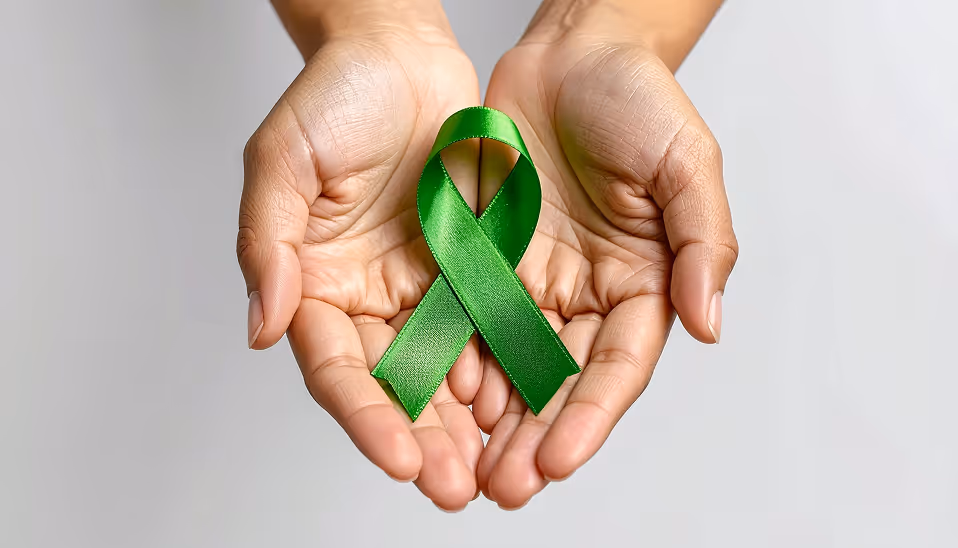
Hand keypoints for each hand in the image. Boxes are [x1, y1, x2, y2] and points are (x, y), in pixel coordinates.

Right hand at [237, 8, 484, 510]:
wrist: (399, 52)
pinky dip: (506, 364)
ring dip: (471, 422)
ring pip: (449, 367)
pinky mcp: (470, 264)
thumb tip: (264, 326)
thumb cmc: (333, 96)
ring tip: (498, 469)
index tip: (401, 457)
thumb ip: (268, 243)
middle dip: (426, 439)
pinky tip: (526, 401)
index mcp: (315, 284)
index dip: (367, 416)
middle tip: (456, 488)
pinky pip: (491, 322)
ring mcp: (421, 284)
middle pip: (396, 384)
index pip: (338, 367)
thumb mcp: (282, 160)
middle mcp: (368, 296)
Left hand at [472, 8, 738, 508]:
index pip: (617, 365)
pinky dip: (451, 361)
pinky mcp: (484, 258)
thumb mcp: (686, 163)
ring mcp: (531, 279)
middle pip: (558, 381)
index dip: (590, 415)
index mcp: (641, 282)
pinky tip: (435, 400)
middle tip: (504, 486)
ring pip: (507, 364)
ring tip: (464, 468)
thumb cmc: (638, 99)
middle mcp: (584, 293)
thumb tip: (707, 324)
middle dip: (533, 437)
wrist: (570, 53)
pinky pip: (464, 317)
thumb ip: (703, 242)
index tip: (559, 459)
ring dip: (487, 420)